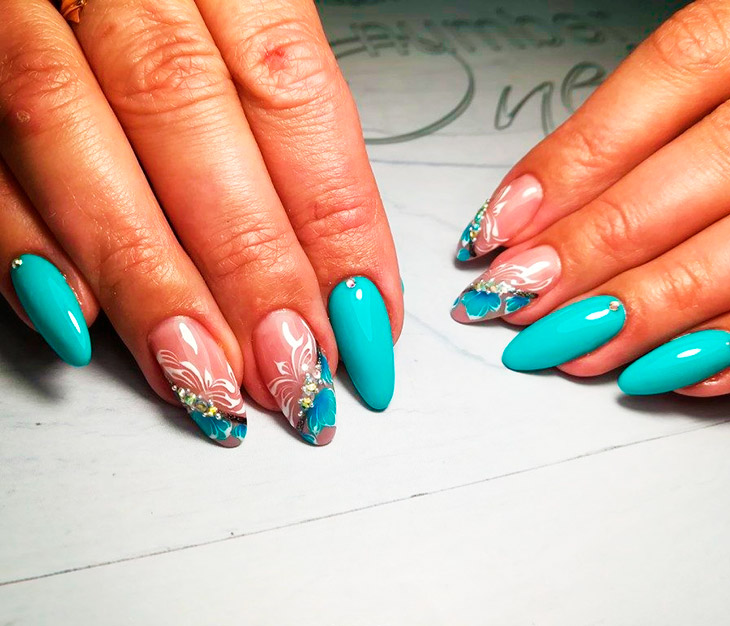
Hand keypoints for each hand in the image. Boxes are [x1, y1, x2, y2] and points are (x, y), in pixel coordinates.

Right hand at [0, 0, 402, 445]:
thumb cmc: (163, 9)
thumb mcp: (242, 37)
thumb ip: (281, 134)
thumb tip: (338, 268)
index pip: (294, 91)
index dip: (336, 216)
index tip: (366, 317)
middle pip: (189, 116)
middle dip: (247, 262)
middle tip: (291, 367)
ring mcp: (17, 7)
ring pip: (70, 131)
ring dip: (144, 274)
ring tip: (202, 373)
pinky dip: (22, 238)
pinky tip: (78, 319)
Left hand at [451, 0, 729, 397]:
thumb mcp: (700, 84)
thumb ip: (621, 136)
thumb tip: (518, 217)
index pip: (656, 88)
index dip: (566, 167)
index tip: (495, 231)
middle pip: (675, 189)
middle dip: (581, 256)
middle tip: (514, 301)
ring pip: (728, 262)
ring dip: (635, 316)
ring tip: (568, 347)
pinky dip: (720, 352)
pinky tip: (659, 370)